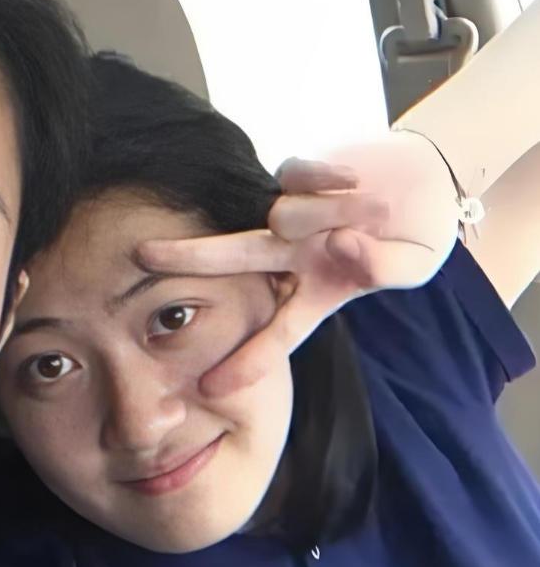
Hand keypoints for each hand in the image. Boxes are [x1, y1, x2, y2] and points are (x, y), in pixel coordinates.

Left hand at [138, 133, 459, 397]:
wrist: (423, 183)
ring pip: (285, 214)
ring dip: (326, 212)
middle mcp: (288, 258)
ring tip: (371, 210)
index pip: (275, 333)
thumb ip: (382, 267)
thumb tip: (342, 246)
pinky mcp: (295, 174)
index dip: (248, 361)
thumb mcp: (410, 264)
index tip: (210, 392)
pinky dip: (325, 178)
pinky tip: (351, 181)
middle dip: (189, 257)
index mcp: (311, 294)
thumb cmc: (410, 238)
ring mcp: (288, 215)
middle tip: (142, 254)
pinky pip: (297, 174)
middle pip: (232, 259)